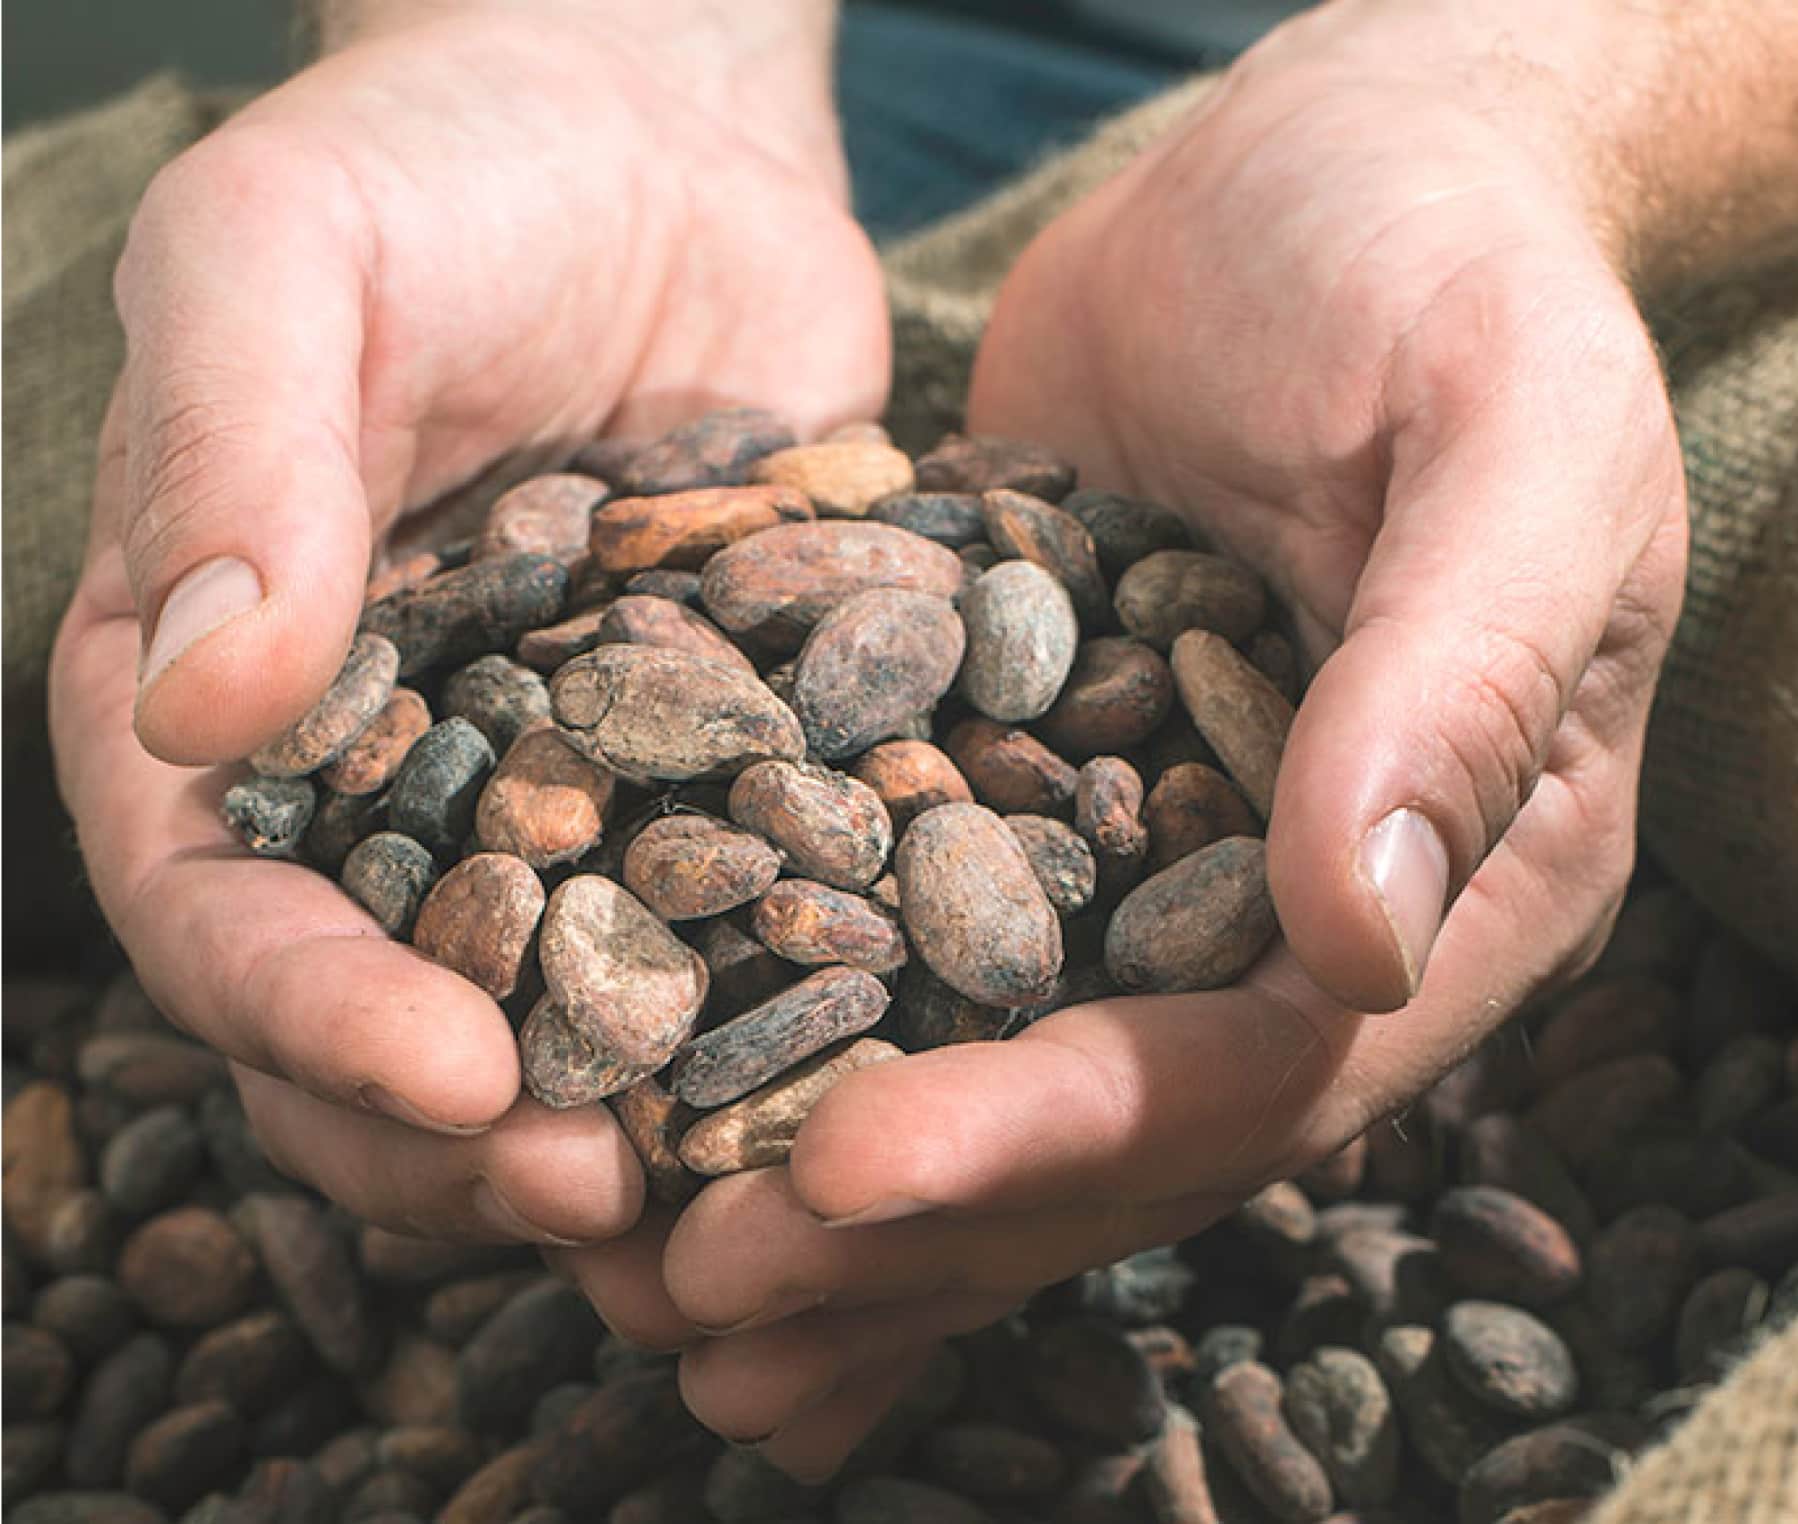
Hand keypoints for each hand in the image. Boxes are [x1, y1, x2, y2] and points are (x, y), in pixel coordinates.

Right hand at [49, 0, 886, 1243]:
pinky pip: (740, 909)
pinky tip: (872, 1070)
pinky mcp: (718, 757)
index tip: (451, 1079)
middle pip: (387, 1017)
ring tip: (737, 1191)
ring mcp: (563, 783)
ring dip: (633, 1120)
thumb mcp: (290, 257)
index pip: (223, 905)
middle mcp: (386, 775)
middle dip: (476, 1137)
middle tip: (608, 1196)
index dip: (313, 1016)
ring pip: (566, 1012)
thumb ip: (233, 463)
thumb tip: (191, 707)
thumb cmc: (440, 162)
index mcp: (227, 694)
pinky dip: (781, 1009)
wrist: (653, 132)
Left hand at [627, 0, 1696, 1472]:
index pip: (1253, 1069)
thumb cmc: (1447, 268)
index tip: (848, 1171)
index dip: (1056, 1138)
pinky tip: (654, 1116)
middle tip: (682, 1280)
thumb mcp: (1505, 434)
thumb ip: (1458, 677)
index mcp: (1463, 875)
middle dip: (900, 1217)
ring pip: (991, 1073)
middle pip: (1103, 1132)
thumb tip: (1364, 937)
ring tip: (629, 1265)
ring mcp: (1158, 863)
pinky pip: (906, 939)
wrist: (1328, 174)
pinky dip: (789, 1031)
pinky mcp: (1027, 784)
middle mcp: (1305, 916)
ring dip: (819, 1186)